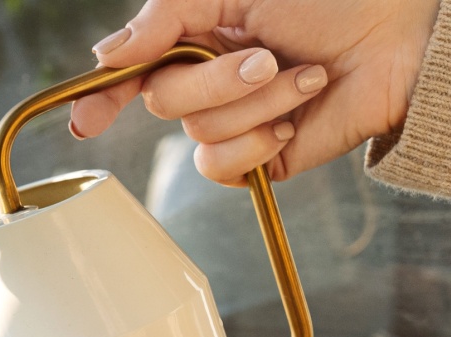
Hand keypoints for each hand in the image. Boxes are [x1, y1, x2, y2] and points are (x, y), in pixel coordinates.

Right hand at [69, 0, 442, 183]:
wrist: (402, 36)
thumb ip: (164, 18)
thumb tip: (106, 55)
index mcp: (196, 38)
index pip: (130, 74)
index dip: (100, 98)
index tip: (85, 122)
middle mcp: (209, 82)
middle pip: (164, 103)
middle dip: (217, 82)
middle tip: (266, 57)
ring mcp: (234, 121)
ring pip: (199, 134)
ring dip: (258, 103)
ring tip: (305, 76)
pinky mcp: (261, 156)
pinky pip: (223, 168)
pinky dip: (258, 143)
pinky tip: (293, 119)